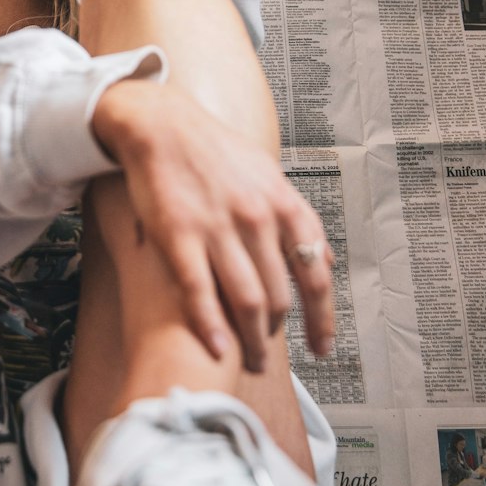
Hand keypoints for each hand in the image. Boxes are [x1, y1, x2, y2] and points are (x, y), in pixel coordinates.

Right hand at [92, 78, 333, 371]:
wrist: (162, 124)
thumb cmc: (215, 152)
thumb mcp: (269, 177)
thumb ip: (295, 220)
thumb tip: (322, 260)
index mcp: (285, 206)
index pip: (315, 276)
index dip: (323, 320)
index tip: (322, 349)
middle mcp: (258, 219)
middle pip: (279, 297)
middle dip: (276, 337)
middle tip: (266, 359)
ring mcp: (219, 228)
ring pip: (246, 302)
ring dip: (249, 341)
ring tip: (245, 361)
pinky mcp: (178, 235)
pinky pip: (199, 291)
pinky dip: (210, 326)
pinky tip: (216, 349)